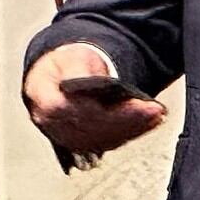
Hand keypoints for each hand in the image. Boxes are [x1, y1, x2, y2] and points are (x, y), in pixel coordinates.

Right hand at [25, 44, 165, 160]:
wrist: (62, 74)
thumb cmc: (66, 64)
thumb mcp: (72, 56)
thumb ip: (79, 70)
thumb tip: (91, 83)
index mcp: (43, 98)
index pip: (73, 111)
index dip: (105, 112)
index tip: (136, 104)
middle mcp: (51, 123)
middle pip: (91, 128)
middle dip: (127, 121)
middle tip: (155, 112)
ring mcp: (64, 136)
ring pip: (100, 139)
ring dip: (131, 130)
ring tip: (155, 116)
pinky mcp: (80, 142)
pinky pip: (105, 143)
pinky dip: (128, 134)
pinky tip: (146, 124)